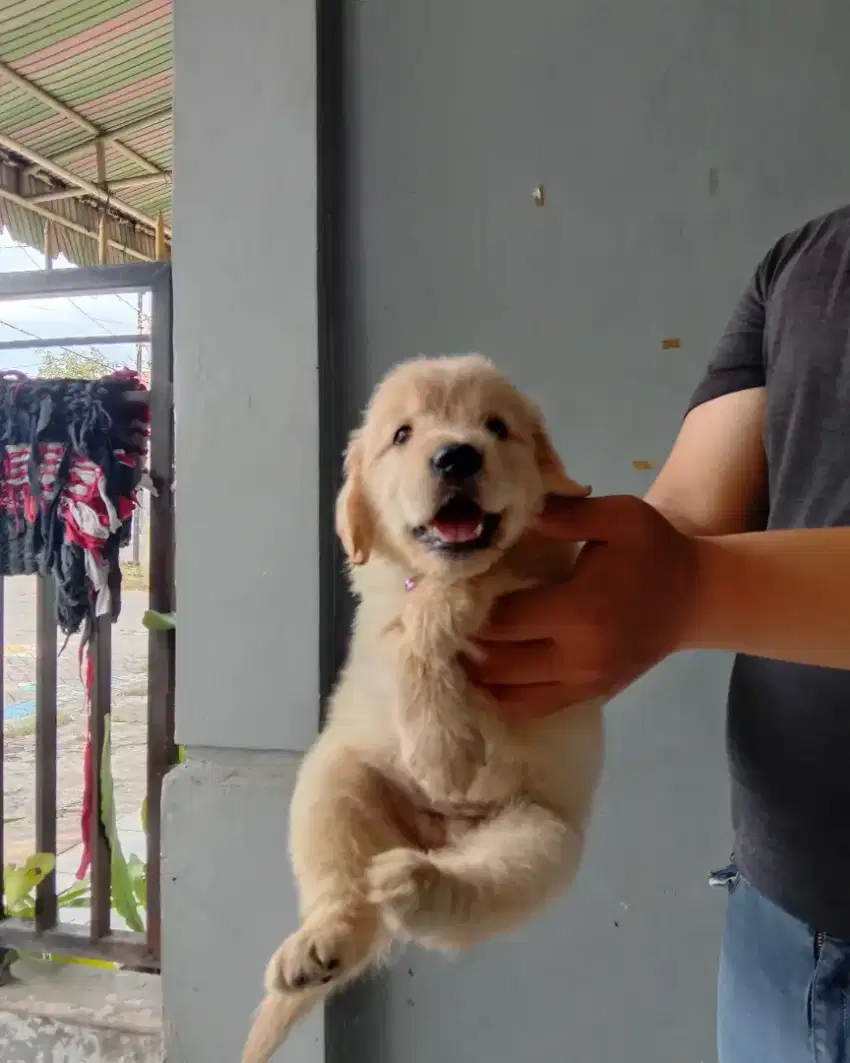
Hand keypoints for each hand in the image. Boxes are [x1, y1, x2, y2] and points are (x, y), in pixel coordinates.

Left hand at [468, 495, 699, 715]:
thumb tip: (509, 512)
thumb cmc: (655, 551)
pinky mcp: (587, 696)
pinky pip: (529, 706)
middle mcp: (577, 657)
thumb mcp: (618, 517)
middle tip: (436, 617)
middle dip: (462, 641)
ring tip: (451, 642)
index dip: (468, 607)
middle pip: (496, 661)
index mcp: (581, 610)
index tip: (445, 588)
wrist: (697, 597)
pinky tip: (478, 672)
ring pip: (507, 691)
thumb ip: (562, 515)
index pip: (503, 619)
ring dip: (475, 671)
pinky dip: (498, 694)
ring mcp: (583, 683)